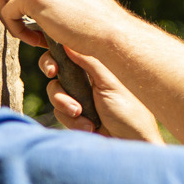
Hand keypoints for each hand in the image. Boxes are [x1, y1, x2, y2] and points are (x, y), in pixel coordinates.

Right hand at [42, 47, 163, 143]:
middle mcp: (87, 79)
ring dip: (65, 103)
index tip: (53, 67)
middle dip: (53, 73)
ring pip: (55, 92)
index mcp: (97, 67)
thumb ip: (88, 61)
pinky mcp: (76, 116)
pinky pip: (60, 113)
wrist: (131, 144)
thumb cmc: (129, 111)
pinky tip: (88, 126)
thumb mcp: (109, 83)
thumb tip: (70, 39)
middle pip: (56, 70)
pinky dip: (72, 120)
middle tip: (52, 76)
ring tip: (81, 113)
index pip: (71, 52)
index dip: (56, 55)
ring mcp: (80, 98)